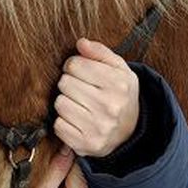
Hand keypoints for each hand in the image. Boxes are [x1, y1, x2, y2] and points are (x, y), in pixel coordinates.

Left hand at [54, 38, 138, 157]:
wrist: (129, 131)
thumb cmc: (119, 94)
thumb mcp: (119, 69)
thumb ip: (100, 52)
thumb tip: (80, 43)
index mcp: (118, 84)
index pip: (75, 65)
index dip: (73, 66)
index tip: (80, 71)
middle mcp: (110, 107)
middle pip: (64, 83)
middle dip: (69, 83)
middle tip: (80, 89)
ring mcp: (98, 127)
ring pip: (60, 103)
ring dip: (66, 102)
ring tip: (79, 104)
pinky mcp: (86, 144)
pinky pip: (58, 125)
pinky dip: (64, 122)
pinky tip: (77, 120)